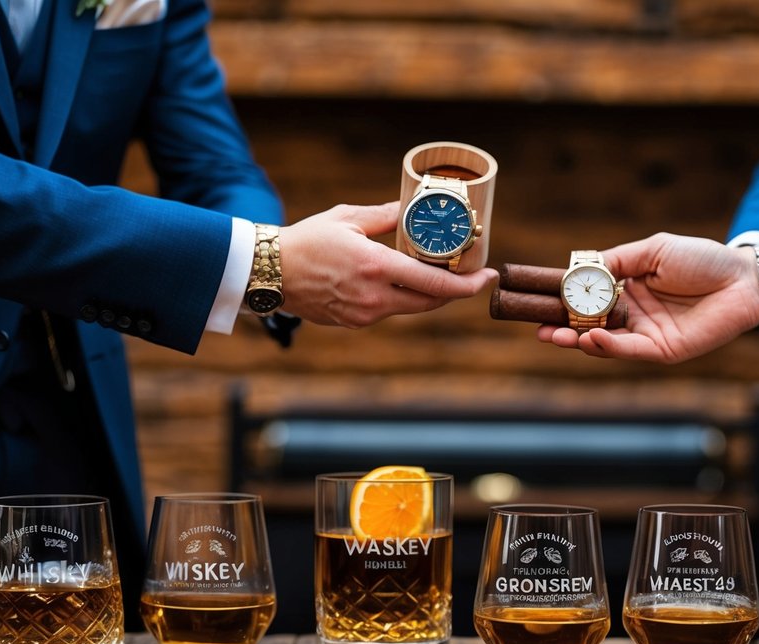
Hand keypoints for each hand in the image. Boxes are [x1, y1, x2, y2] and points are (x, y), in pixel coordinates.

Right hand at [278, 202, 495, 326]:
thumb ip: (386, 216)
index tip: (489, 277)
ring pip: (411, 308)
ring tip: (439, 273)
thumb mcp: (348, 219)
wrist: (269, 273)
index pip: (436, 284)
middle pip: (432, 302)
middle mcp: (375, 297)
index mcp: (377, 267)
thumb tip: (413, 207)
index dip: (469, 284)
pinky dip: (401, 298)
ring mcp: (365, 314)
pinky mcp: (355, 322)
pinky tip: (402, 282)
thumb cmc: (306, 240)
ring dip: (429, 293)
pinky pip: (389, 311)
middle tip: (472, 276)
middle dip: (456, 291)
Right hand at [537, 233, 758, 362]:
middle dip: (562, 326)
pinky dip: (607, 346)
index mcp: (628, 288)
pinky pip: (628, 351)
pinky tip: (590, 338)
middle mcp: (632, 314)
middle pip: (589, 323)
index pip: (587, 297)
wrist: (743, 279)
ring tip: (555, 335)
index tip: (538, 298)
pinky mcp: (662, 350)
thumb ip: (617, 260)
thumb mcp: (653, 250)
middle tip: (538, 327)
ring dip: (578, 339)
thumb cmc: (702, 259)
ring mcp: (645, 334)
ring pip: (604, 341)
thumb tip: (580, 268)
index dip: (563, 299)